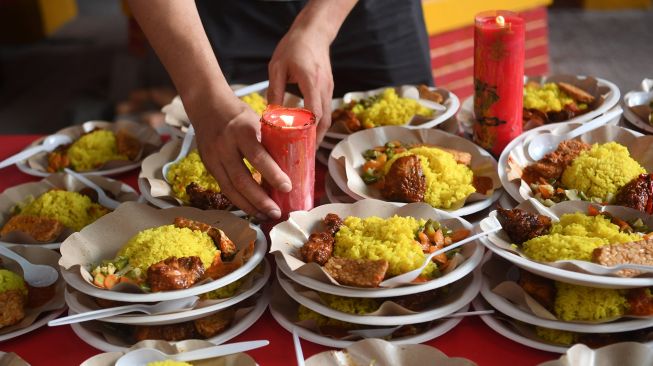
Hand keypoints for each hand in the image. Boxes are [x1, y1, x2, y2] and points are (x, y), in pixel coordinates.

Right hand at [190, 99, 290, 219]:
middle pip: (243, 179)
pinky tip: (251, 208)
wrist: (207, 105)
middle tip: (277, 212)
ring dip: (250, 206)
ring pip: (231, 189)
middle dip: (261, 200)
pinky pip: (224, 188)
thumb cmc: (239, 114)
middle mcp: (225, 146)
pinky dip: (239, 201)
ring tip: (265, 215)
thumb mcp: (257, 120)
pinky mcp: (209, 166)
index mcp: (242, 131)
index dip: (273, 174)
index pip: (258, 156)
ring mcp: (214, 158)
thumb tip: (294, 161)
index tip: (287, 187)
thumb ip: (270, 140)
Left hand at [267, 26, 333, 142]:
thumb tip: (270, 113)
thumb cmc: (293, 47)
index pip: (314, 111)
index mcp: (310, 81)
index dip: (309, 130)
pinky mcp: (328, 89)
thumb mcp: (277, 67)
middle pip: (324, 120)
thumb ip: (274, 90)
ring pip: (327, 118)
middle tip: (305, 156)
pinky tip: (310, 133)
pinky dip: (319, 124)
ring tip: (307, 150)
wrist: (314, 32)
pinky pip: (326, 111)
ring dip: (319, 135)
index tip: (301, 145)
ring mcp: (329, 89)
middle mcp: (323, 88)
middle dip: (316, 140)